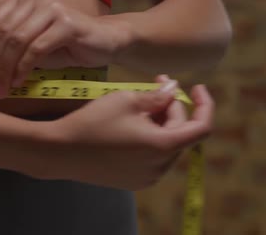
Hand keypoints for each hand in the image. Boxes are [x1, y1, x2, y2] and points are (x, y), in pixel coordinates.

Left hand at [0, 0, 131, 97]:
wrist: (106, 41)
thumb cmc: (65, 45)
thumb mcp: (30, 45)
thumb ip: (8, 49)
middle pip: (1, 33)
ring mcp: (51, 7)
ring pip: (16, 41)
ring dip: (5, 70)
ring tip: (2, 89)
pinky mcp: (66, 22)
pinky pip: (36, 48)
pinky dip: (23, 68)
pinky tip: (19, 83)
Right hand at [31, 76, 213, 190]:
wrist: (60, 151)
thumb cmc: (92, 122)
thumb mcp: (125, 100)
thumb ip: (156, 95)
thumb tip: (173, 89)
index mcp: (163, 146)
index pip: (201, 127)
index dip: (205, 104)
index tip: (196, 87)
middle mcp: (160, 167)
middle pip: (181, 133)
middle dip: (173, 107)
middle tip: (156, 84)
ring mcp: (146, 177)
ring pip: (166, 145)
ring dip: (161, 123)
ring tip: (140, 104)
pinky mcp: (132, 181)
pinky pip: (152, 157)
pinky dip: (149, 138)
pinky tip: (130, 124)